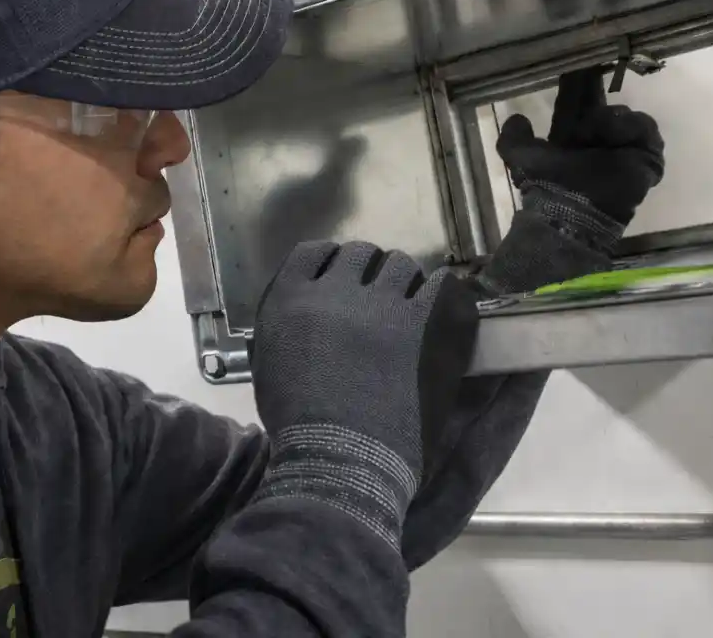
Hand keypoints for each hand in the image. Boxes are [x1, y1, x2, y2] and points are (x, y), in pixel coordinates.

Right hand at [248, 241, 478, 548]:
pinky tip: (441, 311)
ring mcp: (382, 303)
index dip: (332, 265)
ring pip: (401, 266)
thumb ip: (288, 326)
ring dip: (404, 285)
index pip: (314, 253)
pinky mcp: (424, 321)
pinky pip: (443, 285)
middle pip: (360, 255)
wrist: (342, 460)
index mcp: (290, 298)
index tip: (343, 281)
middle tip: (378, 303)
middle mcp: (335, 290)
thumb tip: (309, 310)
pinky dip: (442, 294)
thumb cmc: (298, 427)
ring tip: (410, 312)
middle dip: (369, 274)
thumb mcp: (269, 366)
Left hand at [496, 68, 664, 251]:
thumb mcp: (519, 155)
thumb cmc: (548, 182)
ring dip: (606, 122)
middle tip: (588, 96)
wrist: (575, 208)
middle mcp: (601, 141)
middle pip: (605, 106)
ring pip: (623, 114)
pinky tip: (613, 139)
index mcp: (574, 139)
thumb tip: (517, 117)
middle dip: (596, 100)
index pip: (581, 106)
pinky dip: (628, 130)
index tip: (579, 69)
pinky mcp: (647, 156)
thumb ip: (513, 137)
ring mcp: (627, 148)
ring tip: (592, 138)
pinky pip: (644, 127)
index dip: (580, 89)